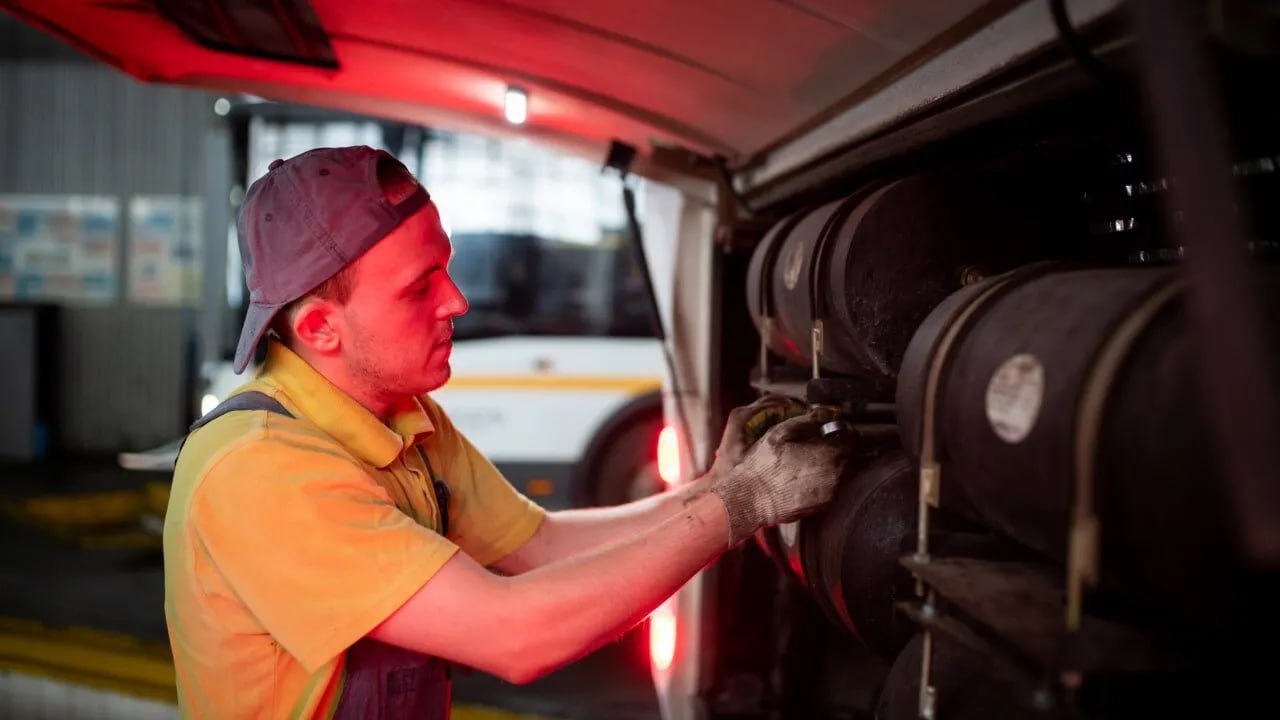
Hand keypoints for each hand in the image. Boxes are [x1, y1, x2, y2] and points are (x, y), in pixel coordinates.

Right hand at [709, 409, 851, 546]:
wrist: (751, 499)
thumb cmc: (763, 465)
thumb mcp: (782, 433)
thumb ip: (809, 421)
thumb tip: (826, 413)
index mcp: (829, 455)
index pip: (854, 438)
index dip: (845, 430)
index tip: (834, 427)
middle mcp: (836, 476)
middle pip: (851, 456)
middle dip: (839, 447)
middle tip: (821, 442)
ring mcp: (830, 493)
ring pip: (842, 472)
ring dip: (832, 463)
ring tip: (811, 459)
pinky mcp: (822, 506)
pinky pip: (832, 487)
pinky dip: (824, 478)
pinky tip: (805, 475)